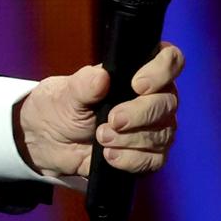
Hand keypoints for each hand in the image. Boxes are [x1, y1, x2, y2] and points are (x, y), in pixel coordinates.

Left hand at [14, 43, 184, 191]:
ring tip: (100, 138)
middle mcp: (154, 98)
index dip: (161, 71)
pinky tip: (109, 155)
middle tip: (112, 119)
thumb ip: (83, 84)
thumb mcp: (65, 94)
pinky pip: (154, 160)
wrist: (50, 143)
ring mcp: (155, 128)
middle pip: (168, 102)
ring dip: (129, 139)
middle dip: (140, 113)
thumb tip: (102, 77)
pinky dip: (131, 159)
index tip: (137, 85)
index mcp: (140, 72)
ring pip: (162, 134)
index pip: (170, 60)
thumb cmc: (62, 109)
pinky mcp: (149, 155)